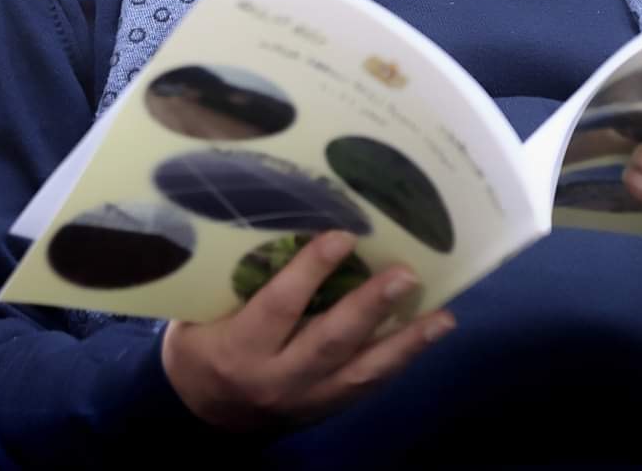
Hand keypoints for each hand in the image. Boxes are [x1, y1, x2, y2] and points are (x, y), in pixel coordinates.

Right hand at [161, 230, 455, 430]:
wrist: (201, 420)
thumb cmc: (200, 350)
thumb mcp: (198, 316)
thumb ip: (236, 282)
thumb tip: (276, 222)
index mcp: (240, 347)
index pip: (279, 306)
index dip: (311, 270)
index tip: (343, 235)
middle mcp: (278, 376)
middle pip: (330, 340)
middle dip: (371, 307)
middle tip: (406, 275)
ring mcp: (307, 398)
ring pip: (361, 371)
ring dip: (405, 343)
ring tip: (442, 317)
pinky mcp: (326, 408)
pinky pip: (367, 385)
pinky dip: (399, 360)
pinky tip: (427, 336)